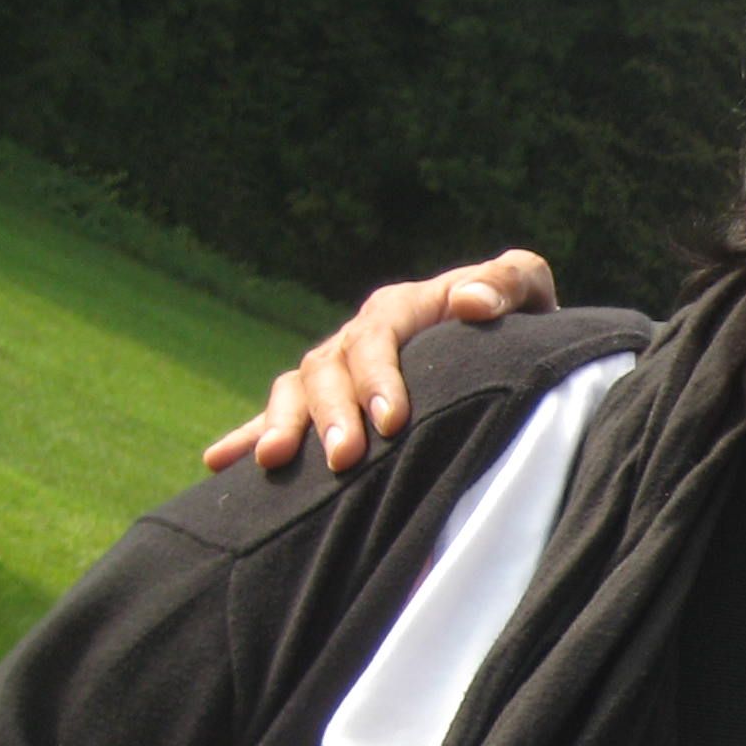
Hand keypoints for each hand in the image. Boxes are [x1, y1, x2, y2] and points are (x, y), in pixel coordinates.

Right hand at [201, 250, 560, 473]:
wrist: (508, 341)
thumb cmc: (521, 316)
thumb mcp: (528, 288)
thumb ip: (507, 284)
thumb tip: (468, 303)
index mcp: (404, 307)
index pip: (381, 338)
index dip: (380, 378)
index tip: (392, 422)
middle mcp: (361, 335)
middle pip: (330, 369)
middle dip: (332, 413)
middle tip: (344, 458)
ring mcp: (338, 367)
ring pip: (297, 389)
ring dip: (283, 423)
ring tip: (273, 461)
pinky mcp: (329, 400)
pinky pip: (281, 413)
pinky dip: (247, 433)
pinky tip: (218, 461)